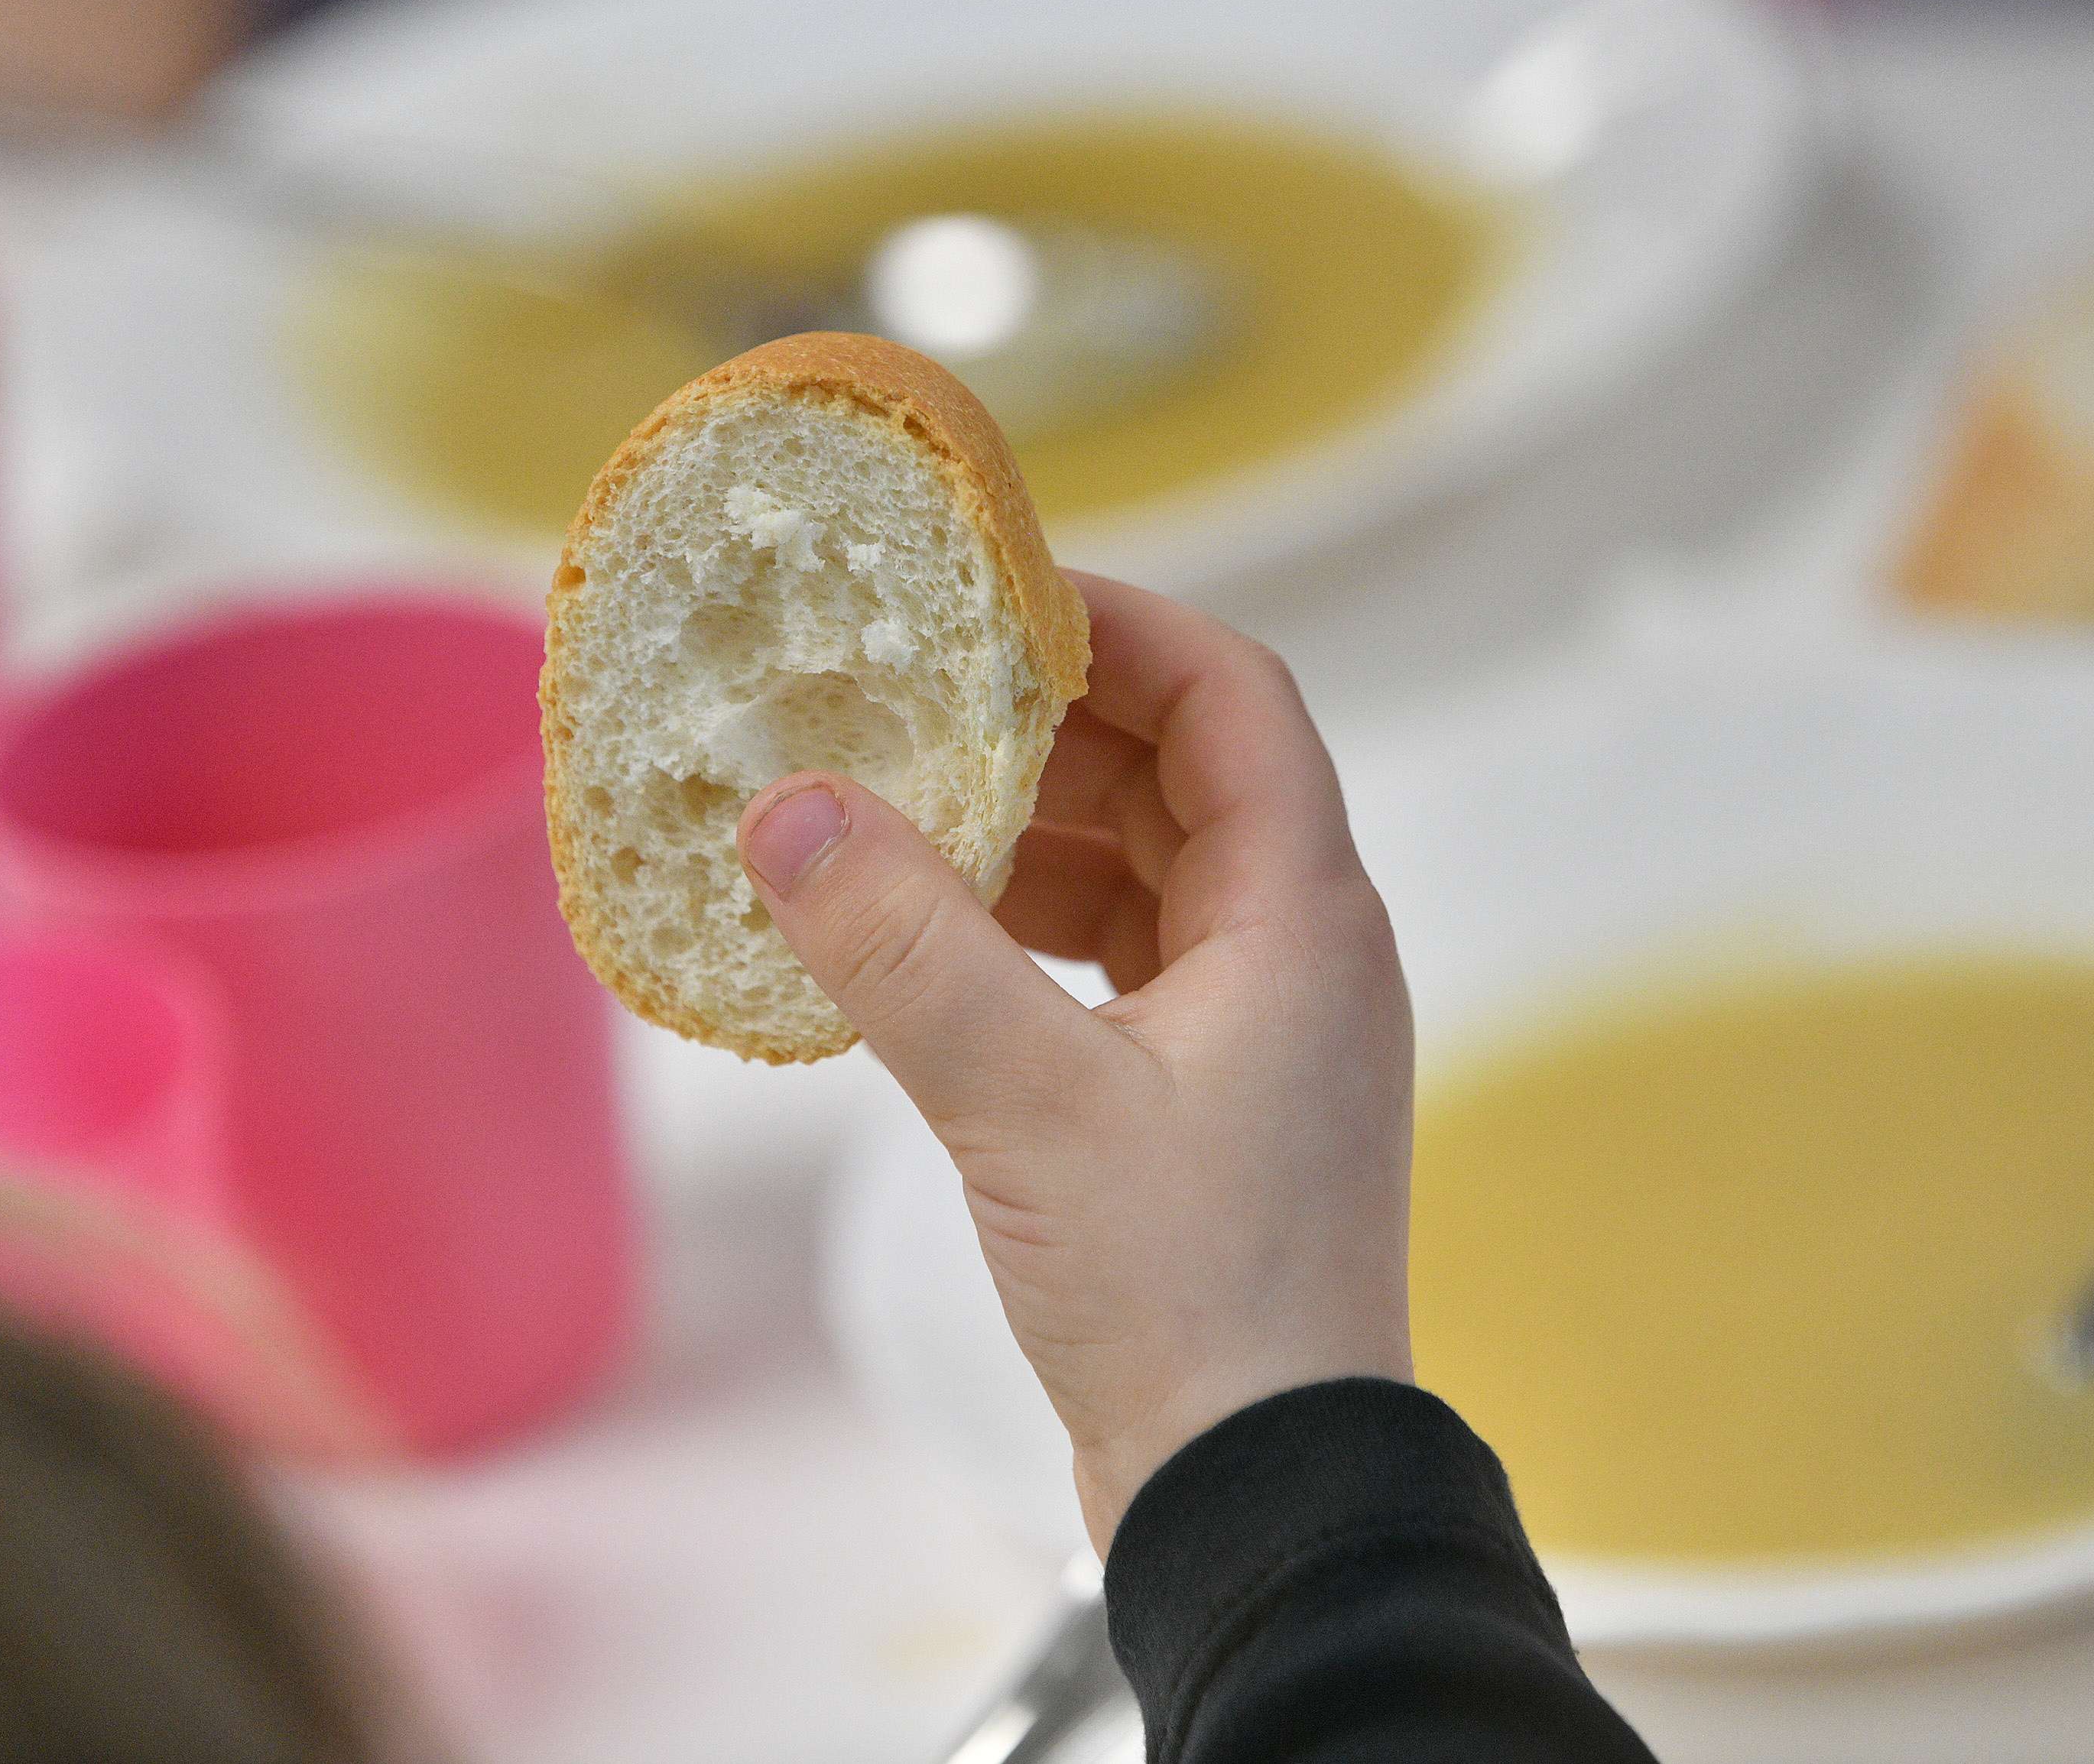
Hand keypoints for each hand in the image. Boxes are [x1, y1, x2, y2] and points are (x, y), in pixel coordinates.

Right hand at [741, 574, 1415, 1550]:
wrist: (1260, 1496)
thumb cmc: (1192, 1300)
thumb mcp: (1027, 1104)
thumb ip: (905, 947)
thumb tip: (790, 806)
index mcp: (1303, 917)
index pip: (1233, 696)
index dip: (1120, 625)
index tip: (992, 597)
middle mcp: (1300, 956)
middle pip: (1182, 774)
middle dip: (1046, 726)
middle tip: (906, 697)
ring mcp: (1258, 1035)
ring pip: (1144, 873)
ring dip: (1027, 833)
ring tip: (894, 816)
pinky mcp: (1205, 1108)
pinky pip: (1116, 964)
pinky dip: (1028, 933)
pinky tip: (925, 946)